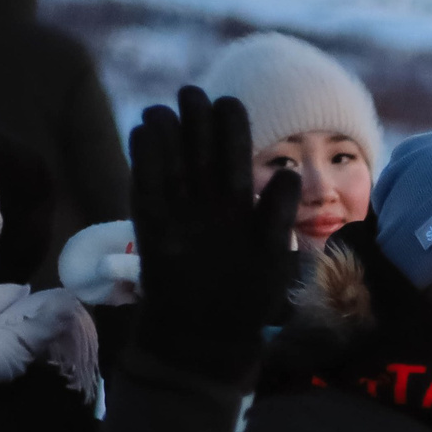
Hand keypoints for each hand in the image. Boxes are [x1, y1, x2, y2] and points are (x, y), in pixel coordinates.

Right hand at [128, 88, 301, 380]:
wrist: (207, 338)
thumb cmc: (247, 300)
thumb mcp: (273, 259)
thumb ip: (277, 216)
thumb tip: (288, 173)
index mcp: (239, 203)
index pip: (234, 153)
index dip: (231, 127)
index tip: (227, 103)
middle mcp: (207, 201)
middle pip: (201, 148)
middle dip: (196, 118)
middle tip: (191, 92)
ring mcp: (178, 211)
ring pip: (172, 161)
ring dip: (168, 132)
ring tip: (164, 109)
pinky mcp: (152, 226)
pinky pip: (147, 187)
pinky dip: (145, 160)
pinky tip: (143, 132)